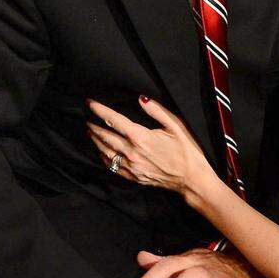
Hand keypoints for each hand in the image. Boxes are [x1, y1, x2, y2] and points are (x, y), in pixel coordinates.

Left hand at [87, 98, 217, 203]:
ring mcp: (131, 166)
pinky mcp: (133, 176)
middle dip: (94, 125)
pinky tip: (101, 151)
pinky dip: (103, 157)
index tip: (90, 103)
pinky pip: (112, 166)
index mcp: (141, 137)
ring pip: (105, 151)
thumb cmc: (187, 151)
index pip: (113, 120)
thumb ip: (157, 111)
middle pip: (105, 136)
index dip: (100, 110)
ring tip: (90, 132)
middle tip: (87, 118)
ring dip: (95, 140)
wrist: (191, 179)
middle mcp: (132, 152)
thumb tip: (141, 99)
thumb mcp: (176, 125)